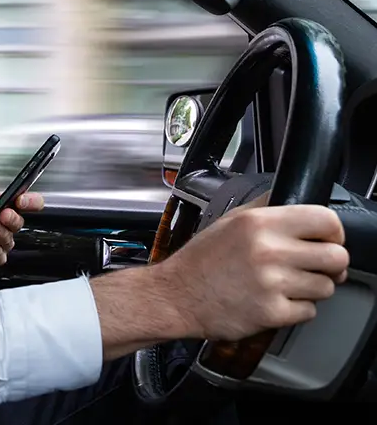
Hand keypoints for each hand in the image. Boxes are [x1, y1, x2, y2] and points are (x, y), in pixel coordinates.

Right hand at [159, 198, 349, 341]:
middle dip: (330, 264)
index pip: (325, 220)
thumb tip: (294, 199)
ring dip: (312, 288)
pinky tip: (274, 300)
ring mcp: (271, 284)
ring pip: (326, 287)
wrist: (175, 296)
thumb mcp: (229, 220)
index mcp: (259, 223)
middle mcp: (268, 251)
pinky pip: (309, 311)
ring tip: (286, 284)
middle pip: (336, 257)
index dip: (333, 232)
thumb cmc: (200, 261)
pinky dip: (296, 309)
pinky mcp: (272, 313)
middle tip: (316, 267)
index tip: (327, 240)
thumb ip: (265, 207)